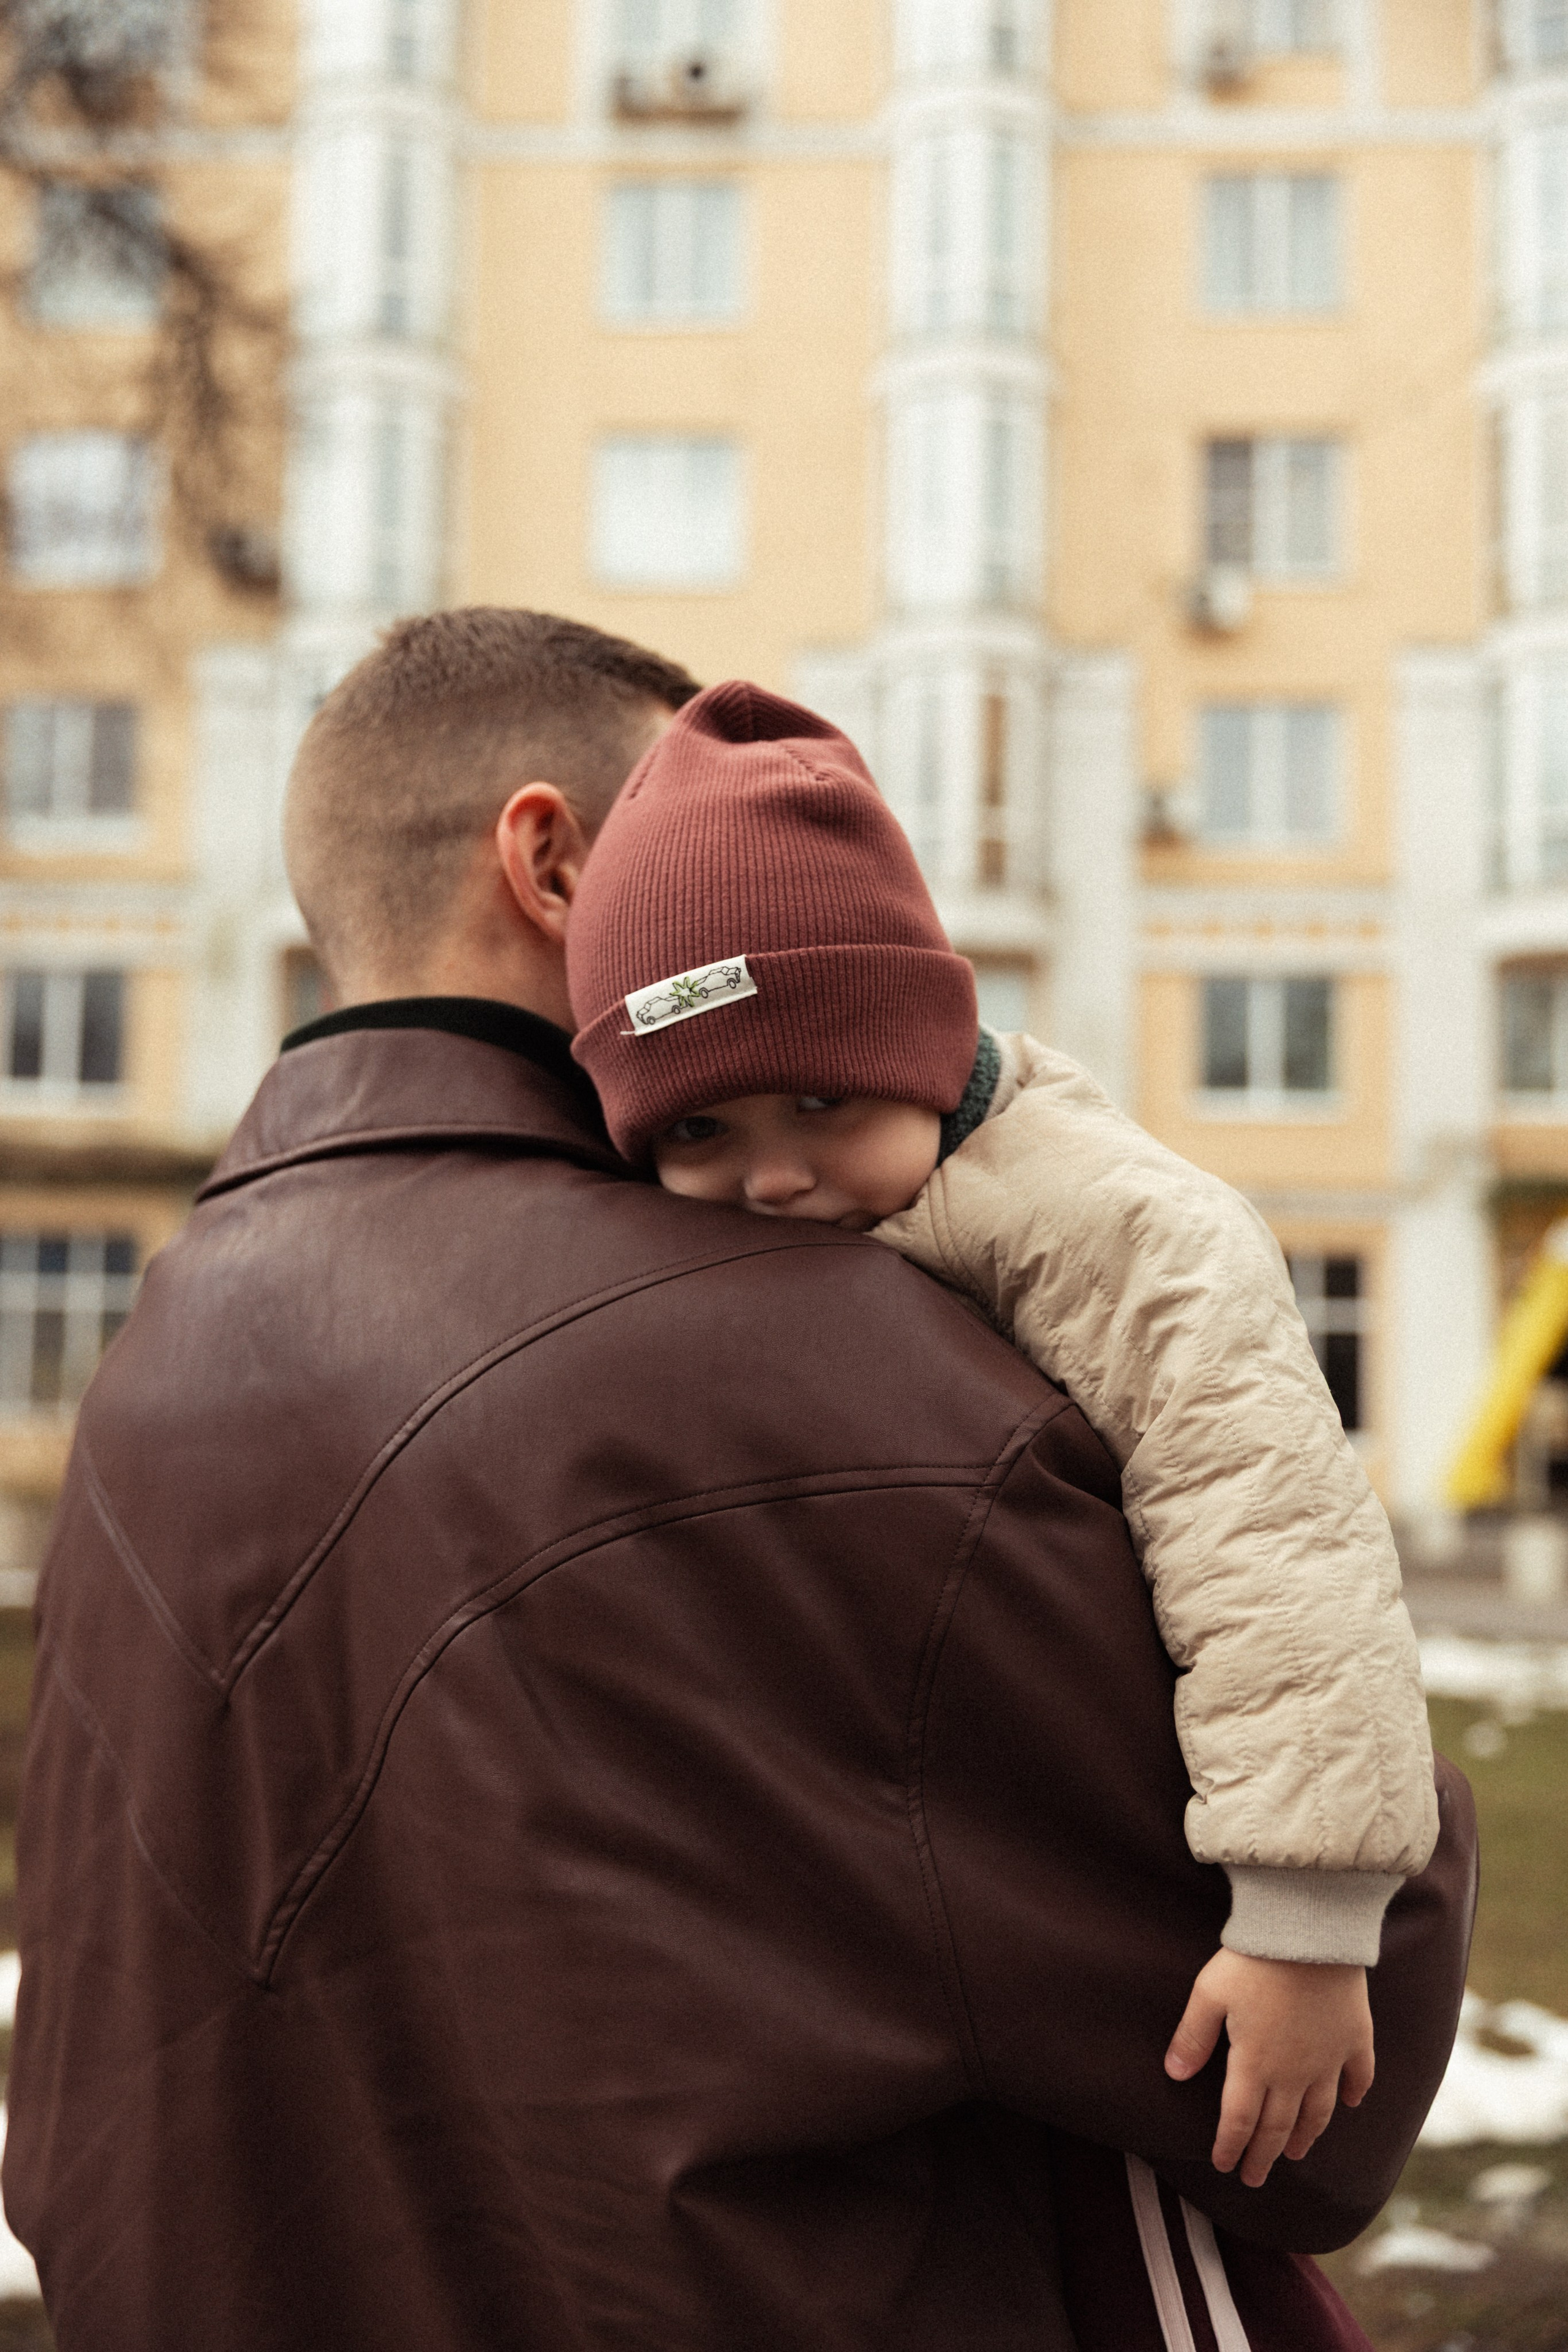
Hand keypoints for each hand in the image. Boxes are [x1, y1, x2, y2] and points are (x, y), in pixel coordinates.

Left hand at [1163, 1949, 1374, 2188]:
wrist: (1310, 1933)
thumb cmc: (1253, 1960)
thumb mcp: (1209, 1993)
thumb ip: (1193, 2036)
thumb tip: (1175, 2074)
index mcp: (1254, 2065)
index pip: (1239, 2120)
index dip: (1231, 2146)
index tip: (1225, 2167)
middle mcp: (1294, 2072)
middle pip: (1278, 2126)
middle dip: (1263, 2155)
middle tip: (1255, 2178)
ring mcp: (1329, 2058)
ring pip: (1318, 2111)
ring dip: (1305, 2136)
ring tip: (1297, 2154)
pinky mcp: (1355, 2037)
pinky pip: (1359, 2076)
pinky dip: (1355, 2094)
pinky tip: (1352, 2105)